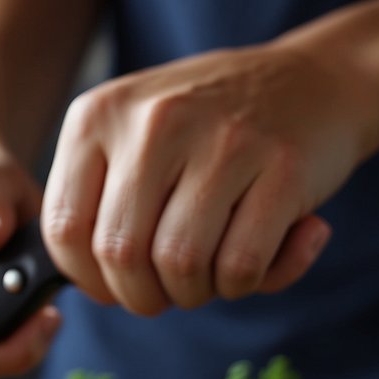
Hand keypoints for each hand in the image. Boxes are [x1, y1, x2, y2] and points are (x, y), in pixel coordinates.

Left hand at [41, 42, 378, 313]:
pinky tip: (259, 259)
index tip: (115, 285)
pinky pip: (240, 266)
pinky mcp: (283, 167)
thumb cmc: (207, 131)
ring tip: (213, 272)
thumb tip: (87, 287)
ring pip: (180, 265)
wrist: (315, 82)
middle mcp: (153, 121)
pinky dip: (245, 285)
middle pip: (120, 256)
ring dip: (195, 293)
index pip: (63, 229)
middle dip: (143, 296)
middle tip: (170, 288)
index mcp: (98, 116)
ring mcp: (221, 139)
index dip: (88, 279)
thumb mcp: (132, 140)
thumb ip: (97, 204)